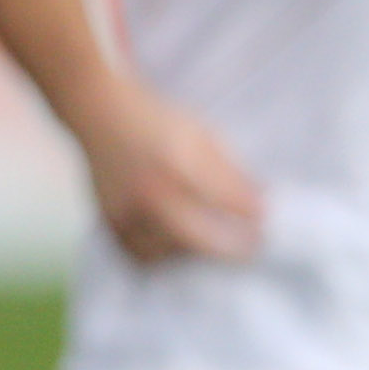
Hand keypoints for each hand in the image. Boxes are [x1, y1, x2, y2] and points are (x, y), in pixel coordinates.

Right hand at [80, 87, 263, 265]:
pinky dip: (164, 258)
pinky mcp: (109, 220)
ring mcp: (125, 209)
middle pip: (198, 240)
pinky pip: (141, 256)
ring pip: (169, 253)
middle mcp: (149, 191)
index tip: (269, 223)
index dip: (252, 216)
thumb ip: (232, 173)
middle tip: (253, 249)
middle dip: (233, 249)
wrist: (99, 111)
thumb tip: (263, 204)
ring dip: (198, 254)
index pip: (227, 203)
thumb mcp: (203, 136)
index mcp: (177, 164)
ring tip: (216, 246)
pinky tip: (182, 249)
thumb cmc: (158, 121)